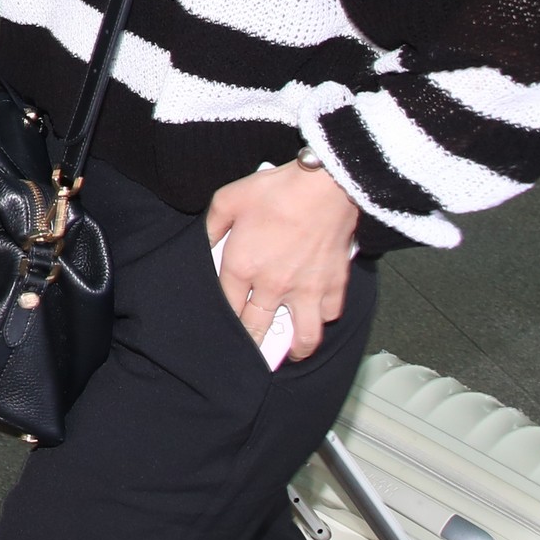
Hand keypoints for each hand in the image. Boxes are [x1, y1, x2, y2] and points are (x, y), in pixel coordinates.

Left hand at [205, 160, 359, 360]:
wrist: (324, 187)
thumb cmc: (276, 191)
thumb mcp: (227, 200)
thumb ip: (211, 227)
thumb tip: (205, 244)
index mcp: (242, 267)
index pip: (228, 306)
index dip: (226, 317)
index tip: (225, 326)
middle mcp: (273, 286)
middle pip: (258, 327)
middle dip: (252, 344)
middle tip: (251, 352)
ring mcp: (306, 290)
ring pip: (303, 336)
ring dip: (295, 348)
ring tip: (290, 351)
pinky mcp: (334, 286)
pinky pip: (329, 315)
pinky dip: (323, 319)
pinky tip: (317, 317)